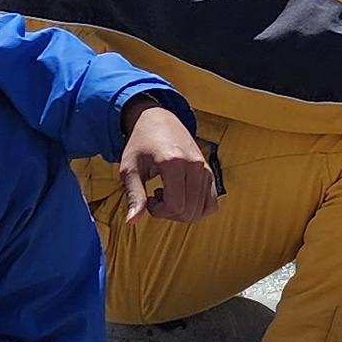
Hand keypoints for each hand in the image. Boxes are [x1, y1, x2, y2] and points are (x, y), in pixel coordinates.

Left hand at [115, 103, 216, 223]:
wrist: (157, 120)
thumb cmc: (139, 144)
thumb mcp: (130, 169)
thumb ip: (134, 195)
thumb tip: (133, 221)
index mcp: (173, 163)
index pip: (175, 206)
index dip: (159, 212)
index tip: (148, 199)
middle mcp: (195, 165)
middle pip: (189, 211)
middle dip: (170, 213)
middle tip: (156, 198)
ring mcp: (205, 168)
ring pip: (201, 210)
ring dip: (183, 211)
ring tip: (169, 195)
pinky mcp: (210, 172)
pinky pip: (212, 203)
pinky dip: (198, 209)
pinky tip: (183, 197)